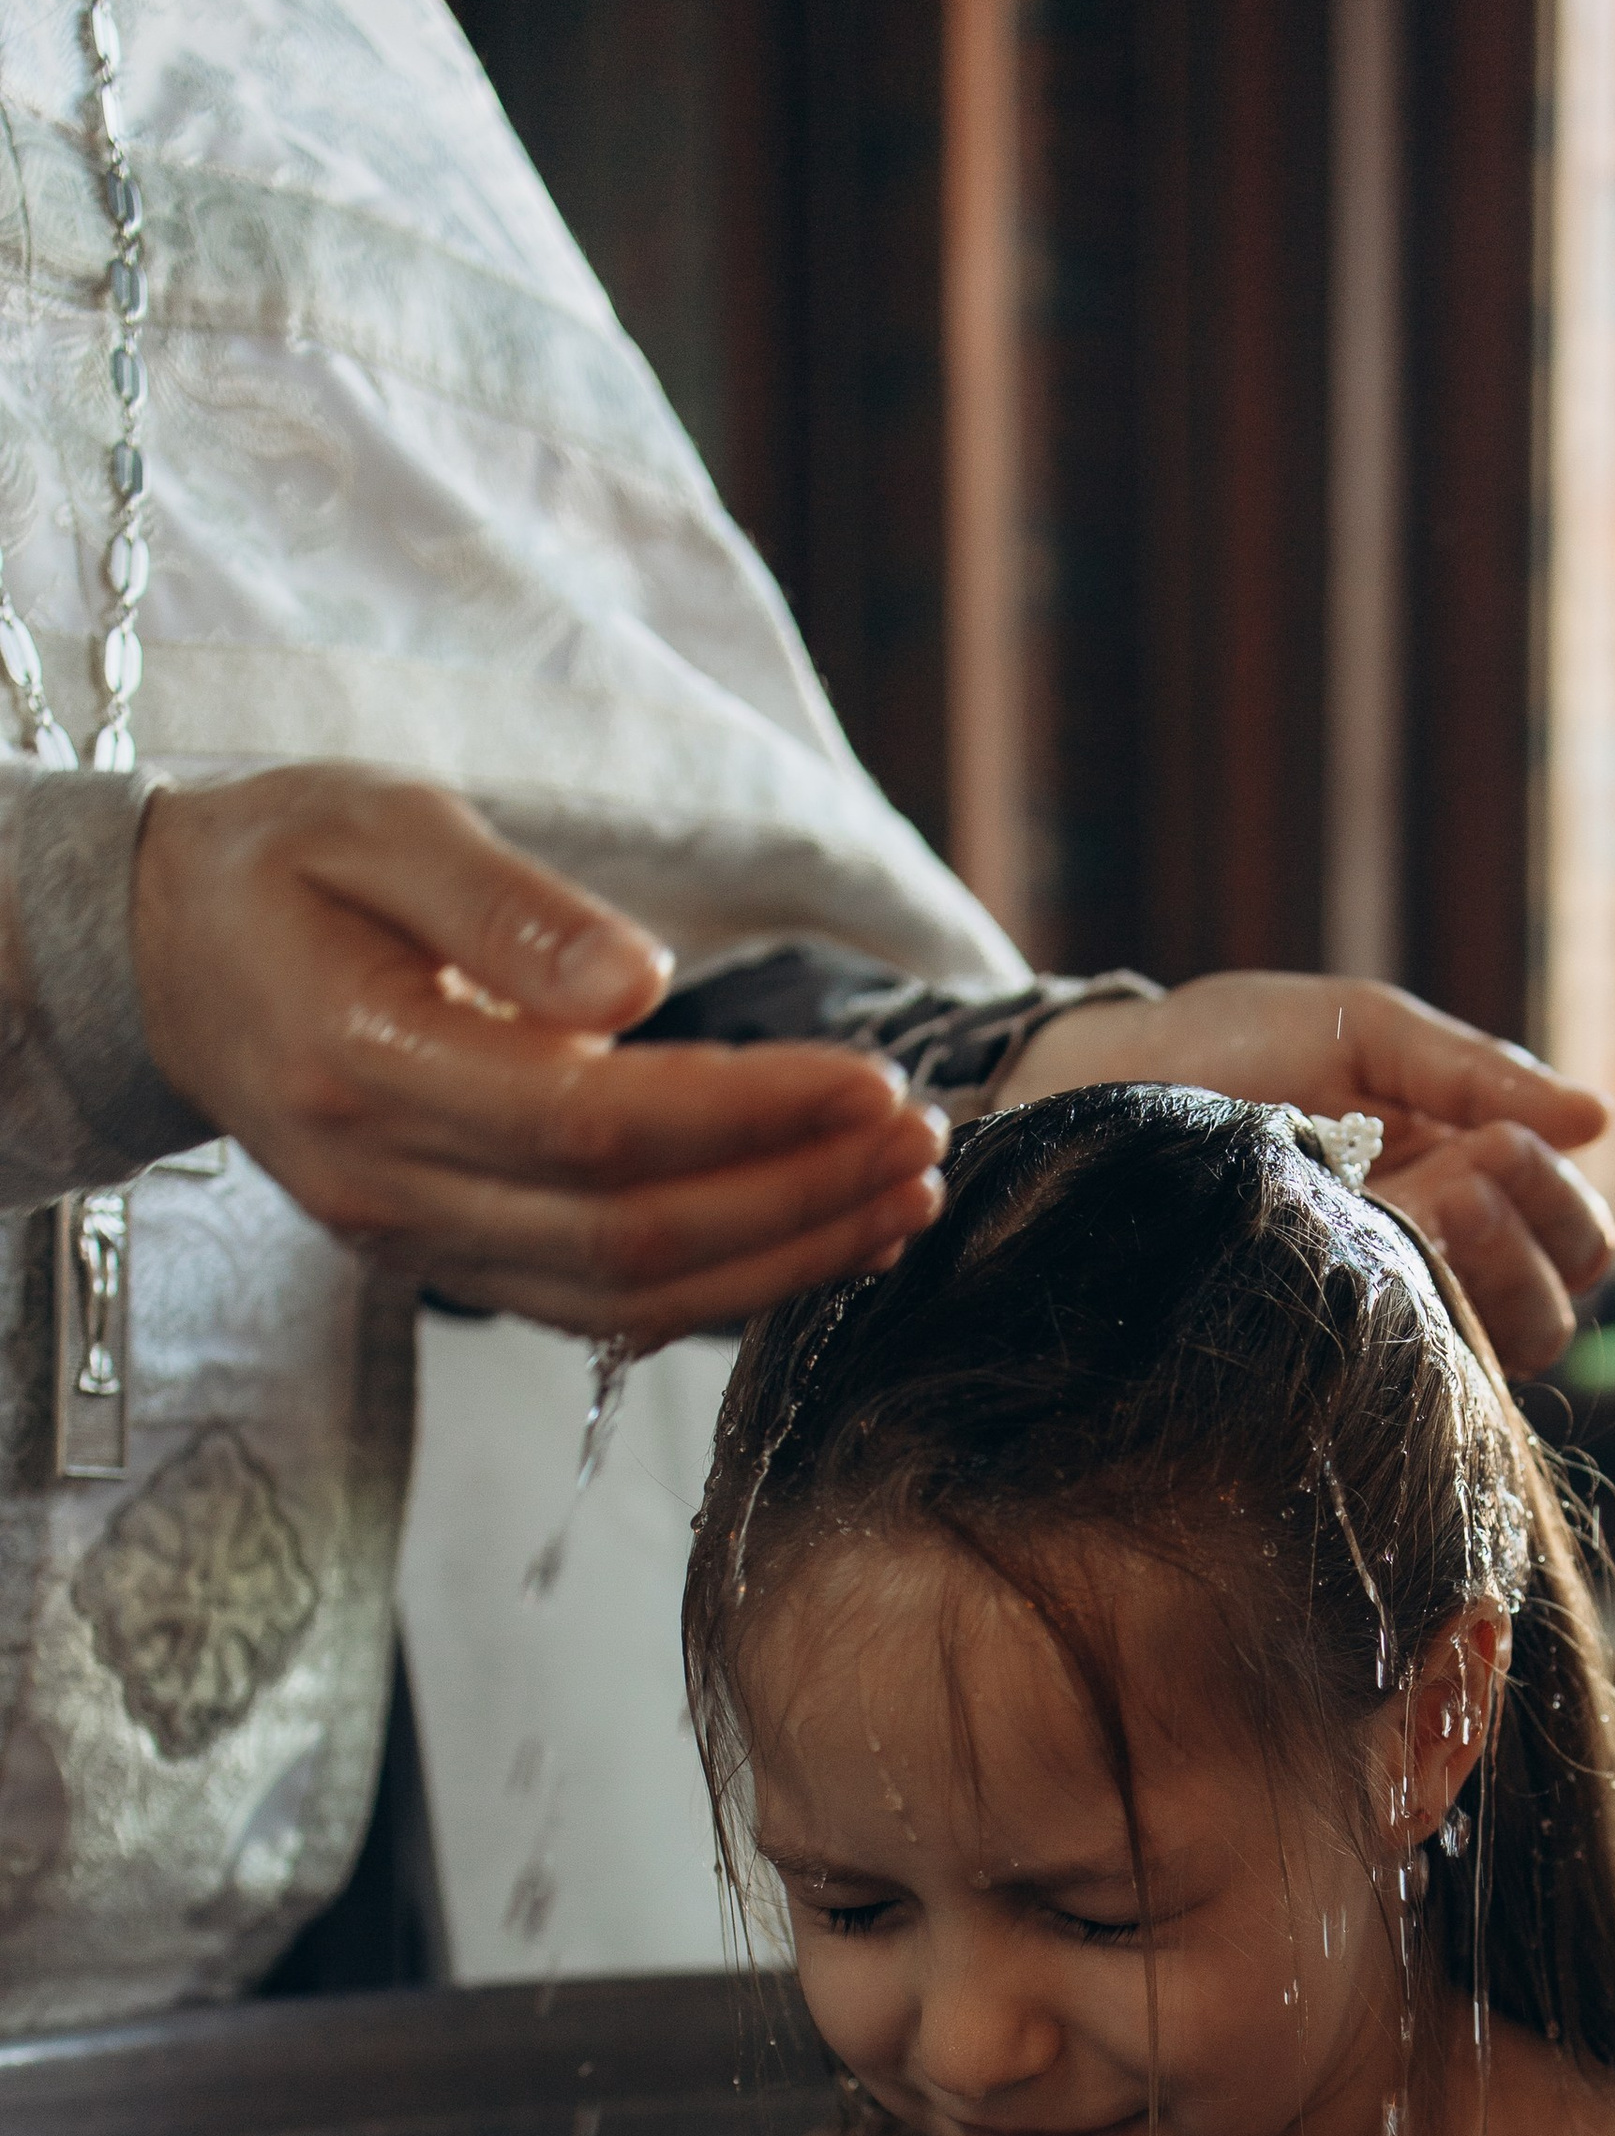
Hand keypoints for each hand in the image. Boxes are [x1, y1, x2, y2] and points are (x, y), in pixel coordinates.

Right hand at [131, 769, 950, 1347]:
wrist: (171, 959)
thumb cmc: (286, 867)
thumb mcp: (381, 823)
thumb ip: (506, 904)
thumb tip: (642, 983)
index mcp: (365, 1067)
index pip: (591, 1127)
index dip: (749, 1118)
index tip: (872, 1083)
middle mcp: (387, 1186)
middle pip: (628, 1236)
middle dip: (797, 1198)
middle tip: (921, 1142)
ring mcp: (416, 1245)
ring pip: (627, 1301)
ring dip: (786, 1259)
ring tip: (905, 1201)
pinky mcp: (452, 1265)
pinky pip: (605, 1312)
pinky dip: (730, 1289)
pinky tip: (827, 1240)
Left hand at [998, 969, 1614, 1374]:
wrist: (1109, 1080)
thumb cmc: (1235, 1045)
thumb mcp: (1367, 1033)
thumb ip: (1477, 1074)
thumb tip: (1601, 1119)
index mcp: (1472, 1186)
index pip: (1581, 1246)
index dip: (1564, 1209)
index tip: (1501, 1148)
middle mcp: (1436, 1266)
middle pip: (1550, 1317)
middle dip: (1523, 1244)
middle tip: (1456, 1179)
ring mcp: (1375, 1311)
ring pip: (1488, 1357)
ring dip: (1470, 1278)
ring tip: (1406, 1208)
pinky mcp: (1312, 1346)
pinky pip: (1395, 1375)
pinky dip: (1401, 1316)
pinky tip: (1353, 1255)